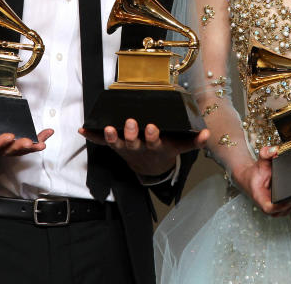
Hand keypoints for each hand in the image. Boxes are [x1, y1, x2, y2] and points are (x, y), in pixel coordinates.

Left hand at [78, 119, 209, 176]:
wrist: (151, 168)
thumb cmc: (166, 150)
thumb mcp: (180, 147)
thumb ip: (194, 141)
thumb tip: (207, 133)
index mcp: (154, 146)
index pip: (153, 142)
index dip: (152, 136)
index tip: (152, 127)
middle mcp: (138, 148)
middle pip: (133, 142)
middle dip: (131, 133)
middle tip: (130, 122)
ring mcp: (125, 148)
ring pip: (117, 144)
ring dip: (111, 137)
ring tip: (107, 128)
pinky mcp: (116, 147)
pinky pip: (103, 143)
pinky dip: (92, 137)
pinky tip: (83, 130)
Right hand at [231, 147, 290, 216]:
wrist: (251, 179)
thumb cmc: (255, 173)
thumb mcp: (259, 161)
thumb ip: (265, 154)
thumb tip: (275, 149)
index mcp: (260, 199)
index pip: (272, 207)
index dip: (283, 203)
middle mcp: (269, 208)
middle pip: (286, 207)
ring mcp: (277, 210)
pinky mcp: (284, 208)